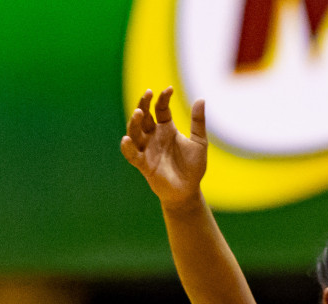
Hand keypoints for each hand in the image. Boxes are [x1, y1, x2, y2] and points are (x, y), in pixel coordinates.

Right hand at [120, 87, 207, 208]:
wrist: (189, 190)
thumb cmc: (193, 167)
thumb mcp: (199, 142)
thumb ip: (198, 122)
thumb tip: (201, 99)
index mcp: (166, 129)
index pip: (160, 109)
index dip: (162, 98)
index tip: (169, 89)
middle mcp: (154, 136)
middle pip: (144, 116)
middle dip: (143, 104)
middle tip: (148, 93)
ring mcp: (147, 149)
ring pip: (134, 132)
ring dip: (134, 122)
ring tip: (139, 113)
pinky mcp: (143, 164)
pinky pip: (132, 154)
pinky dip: (127, 147)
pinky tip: (127, 139)